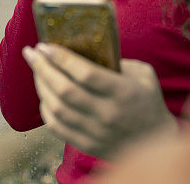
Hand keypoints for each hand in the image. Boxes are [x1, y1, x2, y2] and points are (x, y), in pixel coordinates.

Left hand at [22, 43, 177, 159]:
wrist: (157, 141)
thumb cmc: (148, 100)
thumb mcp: (143, 74)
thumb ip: (118, 61)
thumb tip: (84, 49)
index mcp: (123, 92)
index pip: (86, 73)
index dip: (62, 58)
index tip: (45, 45)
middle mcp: (108, 113)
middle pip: (65, 90)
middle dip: (42, 68)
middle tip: (32, 53)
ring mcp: (96, 132)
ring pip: (57, 109)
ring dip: (41, 86)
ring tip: (36, 70)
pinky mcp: (87, 145)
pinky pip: (57, 127)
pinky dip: (46, 110)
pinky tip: (44, 95)